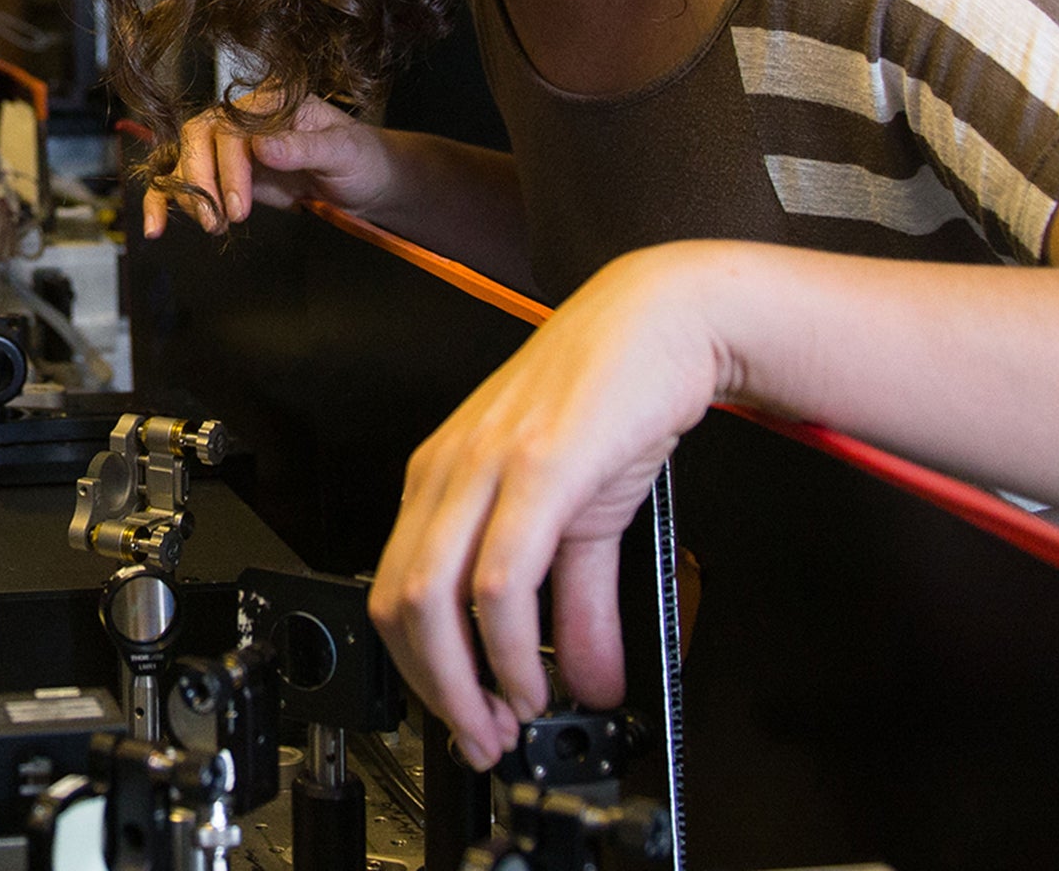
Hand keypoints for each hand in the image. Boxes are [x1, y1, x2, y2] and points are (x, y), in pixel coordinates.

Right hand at [141, 96, 395, 236]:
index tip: (239, 204)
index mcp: (274, 99)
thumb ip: (304, 147)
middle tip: (216, 220)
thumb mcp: (343, 151)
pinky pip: (185, 182)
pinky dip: (165, 202)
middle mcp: (244, 116)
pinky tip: (155, 227)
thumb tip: (263, 146)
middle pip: (199, 137)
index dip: (229, 165)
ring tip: (211, 226)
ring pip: (186, 160)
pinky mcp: (224, 174)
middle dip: (201, 181)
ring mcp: (230, 145)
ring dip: (188, 195)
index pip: (234, 125)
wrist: (363, 182)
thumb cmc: (359, 158)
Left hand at [367, 243, 724, 768]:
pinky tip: (538, 676)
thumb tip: (587, 680)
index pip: (394, 591)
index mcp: (441, 476)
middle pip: (398, 607)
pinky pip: (500, 579)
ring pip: (431, 600)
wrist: (664, 320)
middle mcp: (447, 469)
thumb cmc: (613, 396)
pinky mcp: (538, 467)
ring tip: (511, 718)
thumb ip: (579, 603)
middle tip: (480, 737)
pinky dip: (510, 647)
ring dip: (465, 683)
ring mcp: (486, 466)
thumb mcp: (585, 513)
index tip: (463, 718)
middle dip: (434, 692)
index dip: (421, 671)